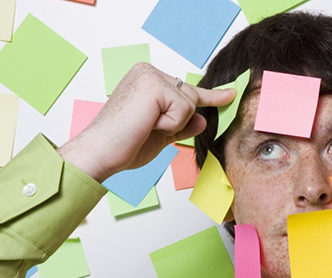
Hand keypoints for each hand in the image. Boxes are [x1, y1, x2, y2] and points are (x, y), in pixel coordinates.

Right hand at [58, 62, 235, 182]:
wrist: (101, 153)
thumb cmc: (124, 144)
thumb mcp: (162, 134)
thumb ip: (183, 124)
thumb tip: (203, 119)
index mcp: (146, 79)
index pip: (185, 89)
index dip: (210, 96)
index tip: (231, 94)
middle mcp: (147, 71)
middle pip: (192, 97)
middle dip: (181, 119)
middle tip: (149, 127)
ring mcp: (150, 76)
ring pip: (190, 104)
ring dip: (172, 125)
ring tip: (145, 127)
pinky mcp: (154, 85)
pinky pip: (184, 110)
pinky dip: (170, 125)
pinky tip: (147, 124)